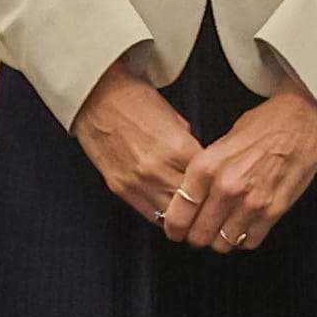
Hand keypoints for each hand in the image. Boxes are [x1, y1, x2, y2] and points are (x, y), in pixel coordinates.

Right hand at [71, 57, 205, 224]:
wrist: (96, 99)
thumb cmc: (133, 100)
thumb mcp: (175, 118)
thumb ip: (189, 145)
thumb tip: (200, 163)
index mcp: (178, 149)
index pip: (209, 181)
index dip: (217, 186)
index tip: (221, 188)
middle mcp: (158, 170)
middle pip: (193, 205)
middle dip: (204, 205)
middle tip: (211, 206)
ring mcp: (138, 182)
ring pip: (172, 217)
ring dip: (184, 216)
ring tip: (193, 214)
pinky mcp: (121, 188)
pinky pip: (149, 213)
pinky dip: (162, 215)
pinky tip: (170, 211)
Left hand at [173, 82, 316, 252]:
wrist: (303, 121)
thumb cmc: (264, 125)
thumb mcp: (222, 141)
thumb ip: (205, 171)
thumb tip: (192, 196)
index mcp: (206, 167)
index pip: (179, 214)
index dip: (174, 228)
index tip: (176, 231)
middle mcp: (226, 187)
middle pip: (199, 235)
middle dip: (197, 236)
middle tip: (201, 232)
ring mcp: (251, 203)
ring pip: (223, 243)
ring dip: (221, 240)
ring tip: (224, 229)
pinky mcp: (274, 211)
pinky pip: (250, 241)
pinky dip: (245, 239)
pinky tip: (245, 227)